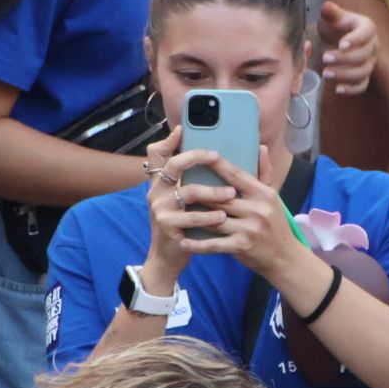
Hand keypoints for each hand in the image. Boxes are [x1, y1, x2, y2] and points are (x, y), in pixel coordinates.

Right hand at [141, 126, 232, 276]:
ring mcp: (160, 208)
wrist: (169, 257)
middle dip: (195, 157)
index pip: (158, 153)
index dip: (169, 140)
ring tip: (231, 194)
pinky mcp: (167, 226)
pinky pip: (190, 218)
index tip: (184, 130)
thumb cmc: (185, 225)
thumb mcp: (188, 202)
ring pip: (189, 192)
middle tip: (217, 156)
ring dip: (213, 192)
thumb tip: (222, 154)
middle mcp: (157, 191)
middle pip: (172, 164)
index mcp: (162, 181)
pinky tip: (223, 217)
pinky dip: (208, 217)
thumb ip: (200, 179)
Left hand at [180, 148, 304, 278]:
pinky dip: (198, 244)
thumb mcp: (273, 197)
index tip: (201, 156)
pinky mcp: (241, 247)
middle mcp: (256, 210)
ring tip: (177, 211)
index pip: (236, 175)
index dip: (217, 165)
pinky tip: (184, 241)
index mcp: (263, 194)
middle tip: (180, 186)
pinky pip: (214, 244)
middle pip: (220, 198)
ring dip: (194, 217)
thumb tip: (261, 147)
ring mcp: (248, 229)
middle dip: (200, 193)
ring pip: (213, 219)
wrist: (285, 257)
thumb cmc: (277, 225)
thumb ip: (264, 172)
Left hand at [318, 0, 376, 94]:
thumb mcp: (332, 16)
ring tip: (326, 73)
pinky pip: (362, 85)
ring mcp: (370, 62)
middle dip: (345, 59)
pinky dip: (351, 89)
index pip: (367, 32)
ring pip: (363, 72)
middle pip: (364, 55)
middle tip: (325, 58)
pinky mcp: (364, 76)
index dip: (356, 39)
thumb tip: (327, 7)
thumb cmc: (336, 25)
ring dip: (345, 74)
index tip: (341, 44)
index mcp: (367, 27)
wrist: (338, 38)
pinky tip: (337, 89)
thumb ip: (330, 12)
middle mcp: (372, 45)